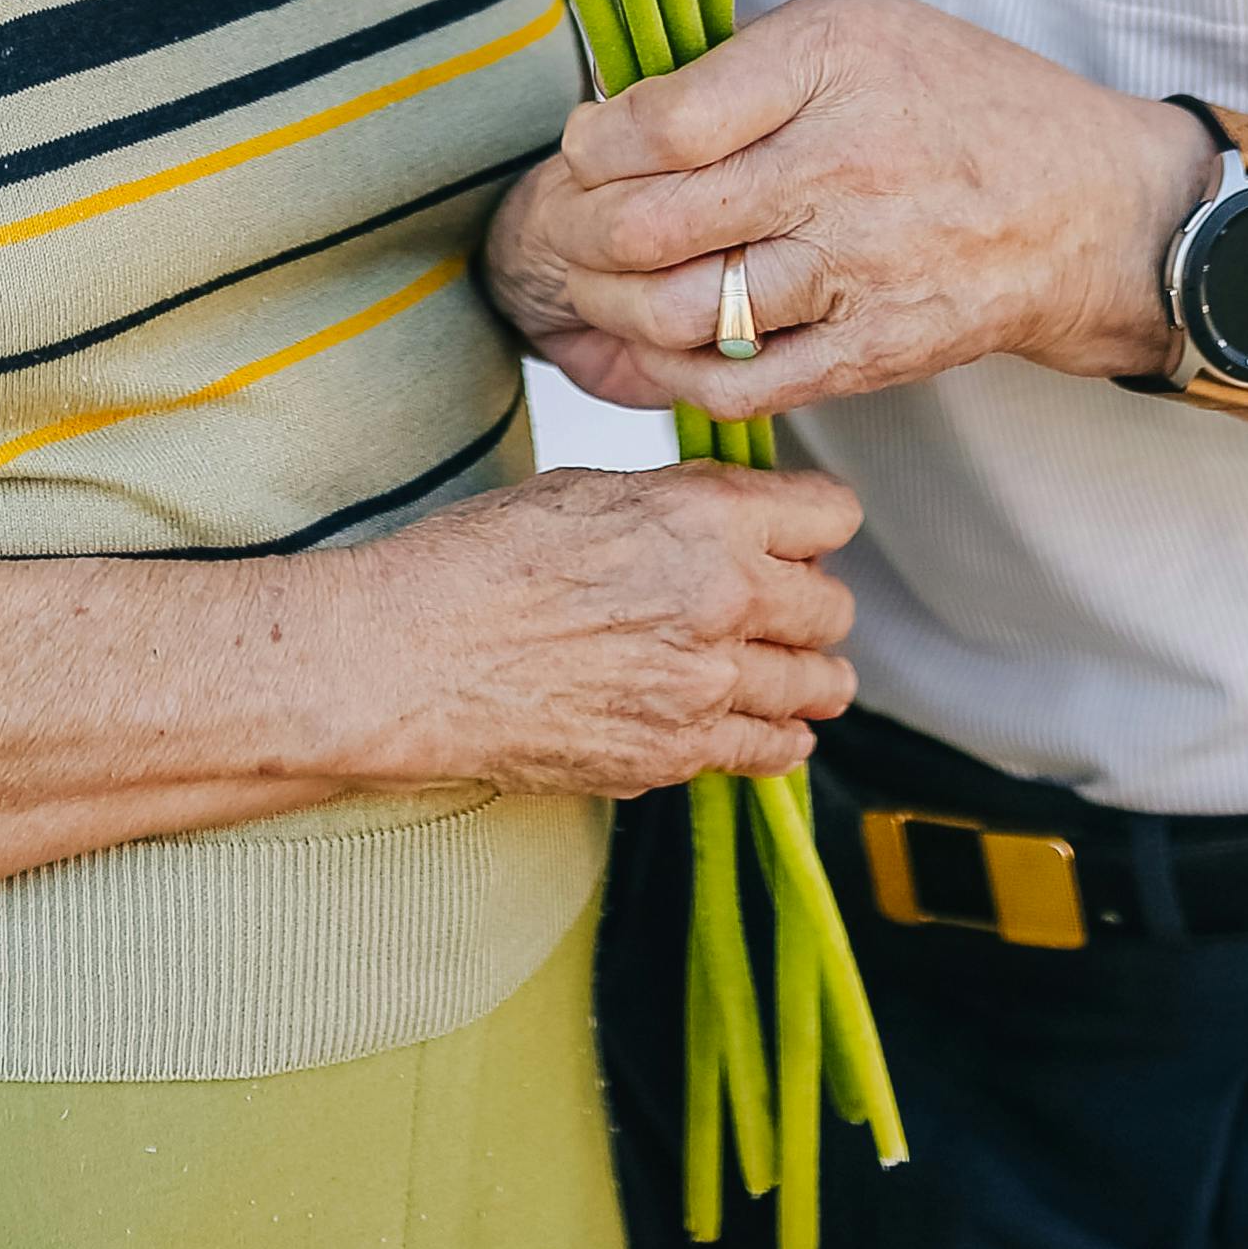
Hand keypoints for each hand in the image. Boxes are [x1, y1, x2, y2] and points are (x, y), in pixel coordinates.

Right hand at [331, 461, 862, 792]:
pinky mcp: (678, 756)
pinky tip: (751, 721)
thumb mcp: (589, 492)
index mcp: (705, 519)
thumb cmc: (478, 563)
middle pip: (833, 607)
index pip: (831, 514)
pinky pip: (772, 751)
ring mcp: (706, 689)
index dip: (813, 522)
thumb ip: (682, 504)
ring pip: (820, 686)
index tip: (800, 533)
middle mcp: (724, 601)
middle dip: (809, 602)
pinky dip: (773, 736)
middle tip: (776, 604)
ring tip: (778, 669)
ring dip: (804, 674)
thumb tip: (732, 515)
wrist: (413, 658)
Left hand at [482, 0, 1205, 417]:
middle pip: (651, 224)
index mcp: (830, 65)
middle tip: (566, 227)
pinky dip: (674, 373)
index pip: (660, 122)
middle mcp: (840, 166)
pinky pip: (740, 382)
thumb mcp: (859, 28)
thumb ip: (741, 65)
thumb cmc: (961, 100)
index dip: (594, 143)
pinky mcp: (873, 351)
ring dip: (613, 306)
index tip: (586, 147)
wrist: (1092, 208)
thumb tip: (614, 121)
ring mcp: (857, 269)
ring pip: (683, 310)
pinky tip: (656, 345)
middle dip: (578, 233)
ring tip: (597, 286)